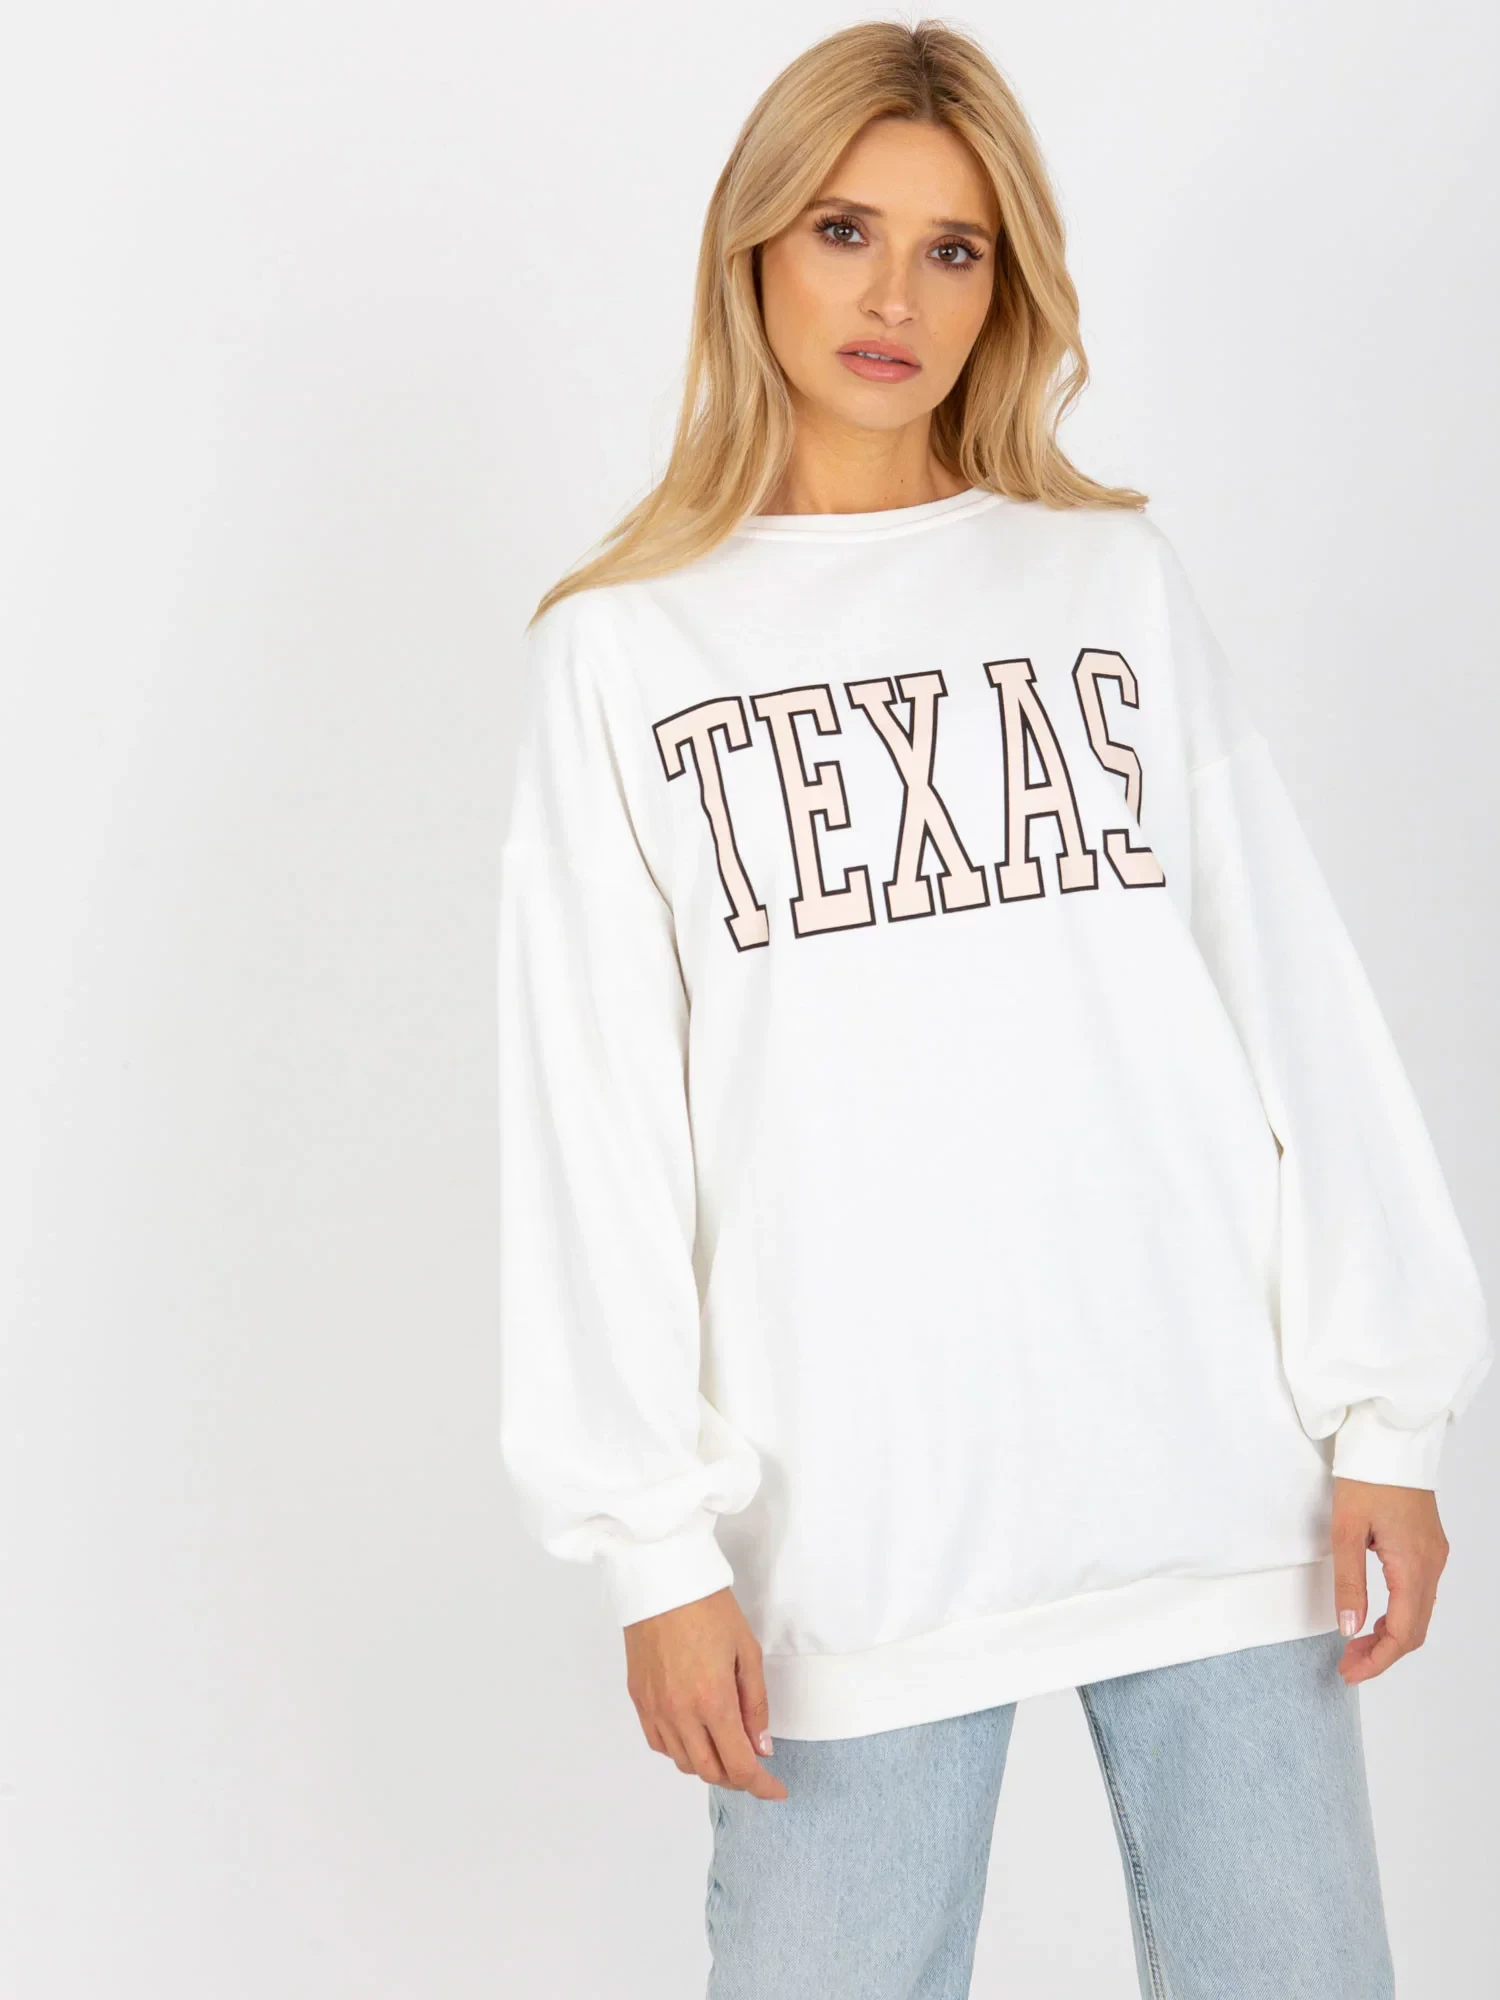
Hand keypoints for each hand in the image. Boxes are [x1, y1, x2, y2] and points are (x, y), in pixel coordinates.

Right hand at [623, 1587, 787, 1800]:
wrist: (661, 1578)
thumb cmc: (709, 1607)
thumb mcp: (747, 1651)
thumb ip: (756, 1704)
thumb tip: (761, 1747)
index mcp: (712, 1701)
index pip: (739, 1766)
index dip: (762, 1786)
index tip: (777, 1789)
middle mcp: (679, 1713)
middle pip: (711, 1772)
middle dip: (738, 1777)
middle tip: (755, 1764)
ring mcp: (655, 1708)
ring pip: (684, 1762)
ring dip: (710, 1764)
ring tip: (726, 1743)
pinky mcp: (638, 1698)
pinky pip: (660, 1743)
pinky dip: (681, 1749)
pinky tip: (695, 1732)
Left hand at [1331, 1476, 1449, 1684]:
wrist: (1391, 1440)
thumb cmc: (1366, 1478)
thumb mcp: (1345, 1530)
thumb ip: (1349, 1583)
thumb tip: (1349, 1629)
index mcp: (1413, 1566)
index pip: (1403, 1634)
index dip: (1378, 1661)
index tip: (1349, 1672)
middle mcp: (1432, 1565)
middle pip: (1415, 1630)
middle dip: (1382, 1654)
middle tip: (1347, 1664)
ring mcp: (1434, 1556)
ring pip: (1419, 1614)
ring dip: (1390, 1635)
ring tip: (1354, 1645)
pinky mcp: (1429, 1546)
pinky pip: (1419, 1594)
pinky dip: (1398, 1614)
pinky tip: (1374, 1616)